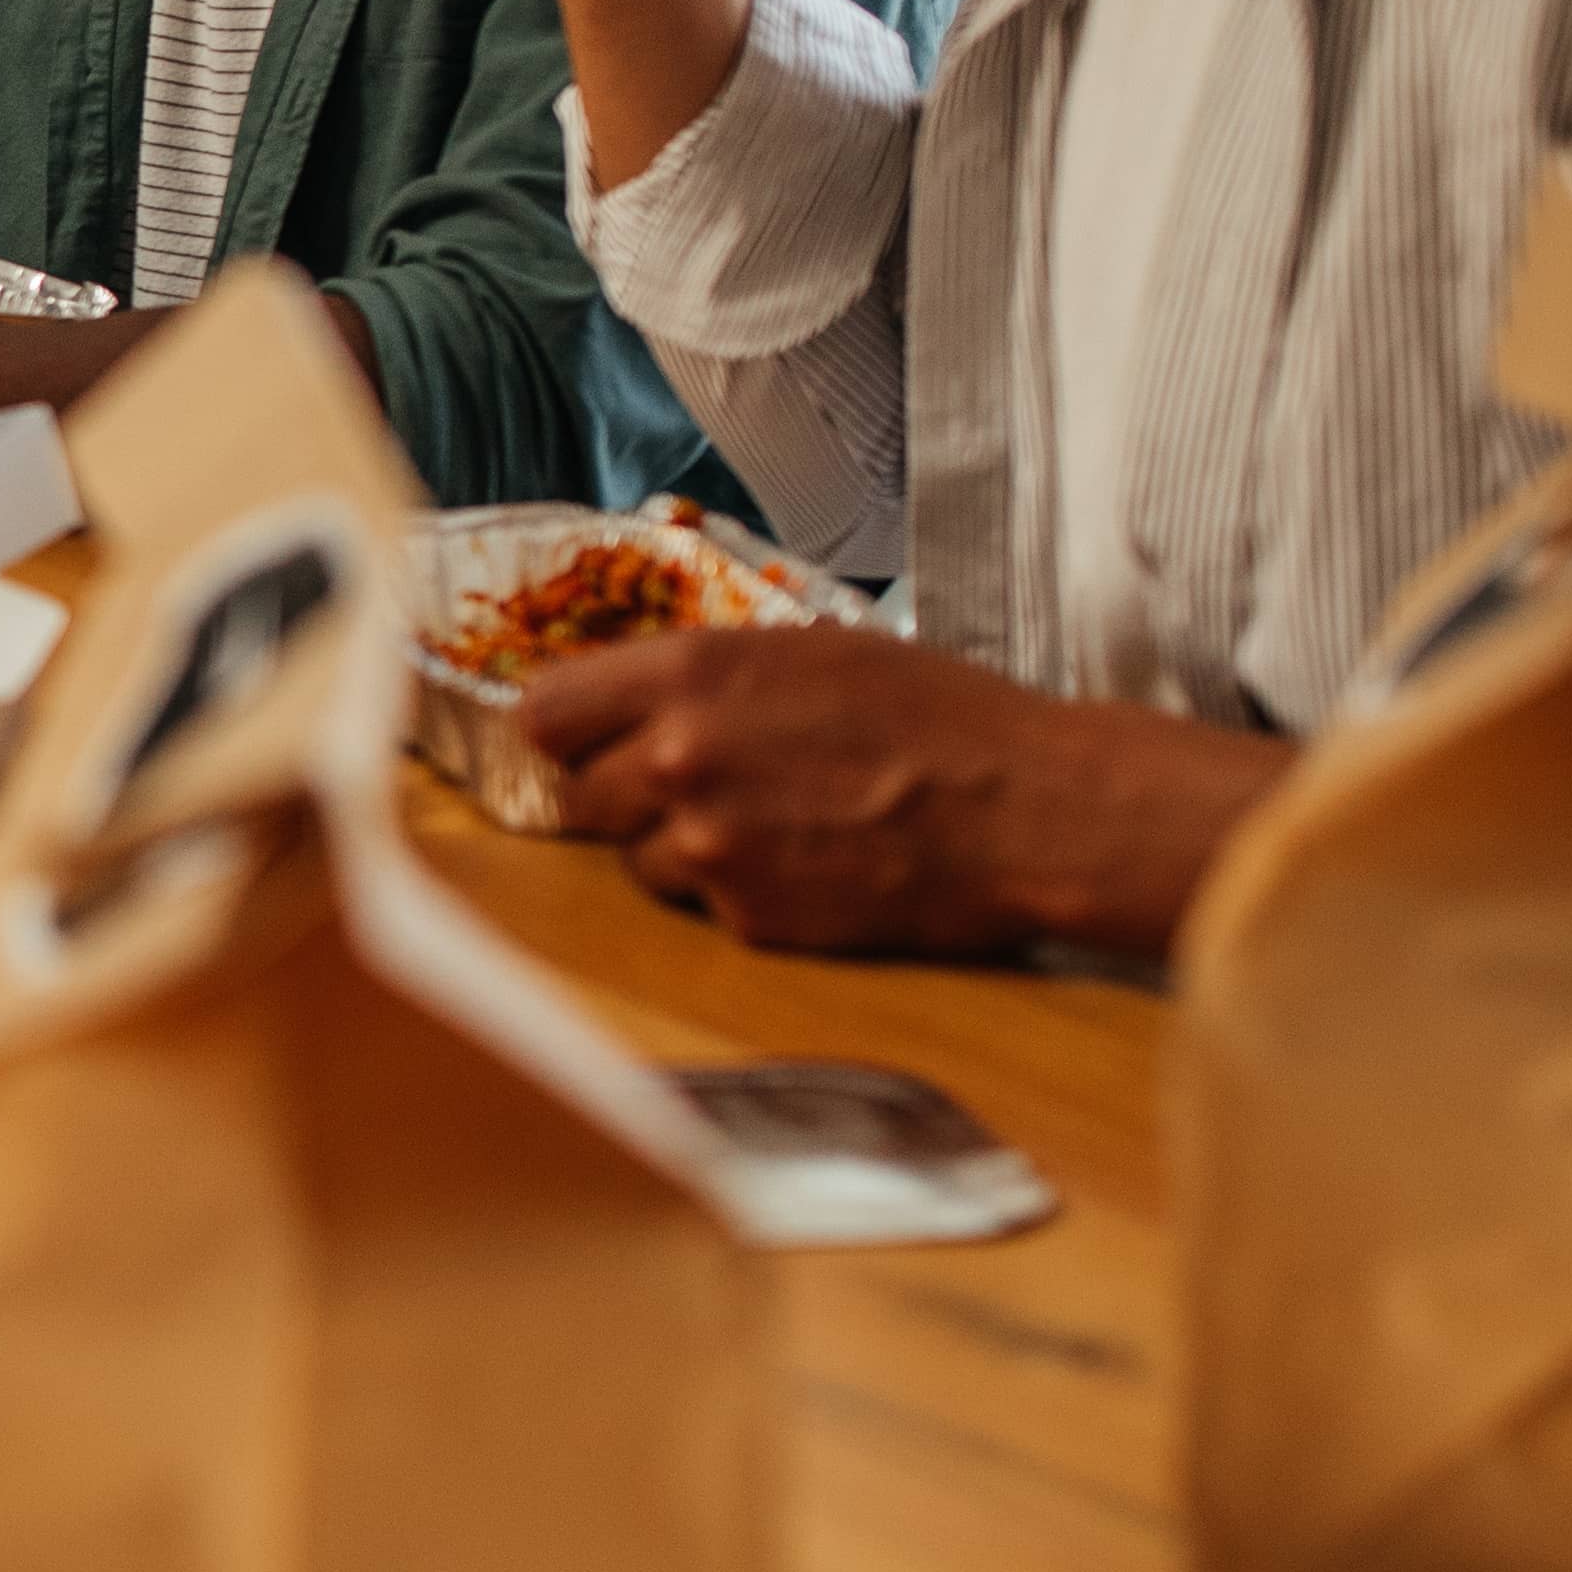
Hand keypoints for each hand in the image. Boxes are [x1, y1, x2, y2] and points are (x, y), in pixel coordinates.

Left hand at [521, 626, 1289, 961]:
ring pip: (635, 859)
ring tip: (771, 824)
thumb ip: (703, 680)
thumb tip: (628, 706)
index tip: (590, 739)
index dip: (569, 730)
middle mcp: (677, 758)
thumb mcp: (807, 653)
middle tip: (695, 787)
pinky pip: (702, 906)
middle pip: (577, 794)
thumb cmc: (933, 714)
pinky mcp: (747, 918)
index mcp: (688, 674)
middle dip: (621, 793)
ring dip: (679, 848)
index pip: (544, 713)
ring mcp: (708, 846)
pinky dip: (739, 892)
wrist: (1026, 808)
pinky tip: (808, 863)